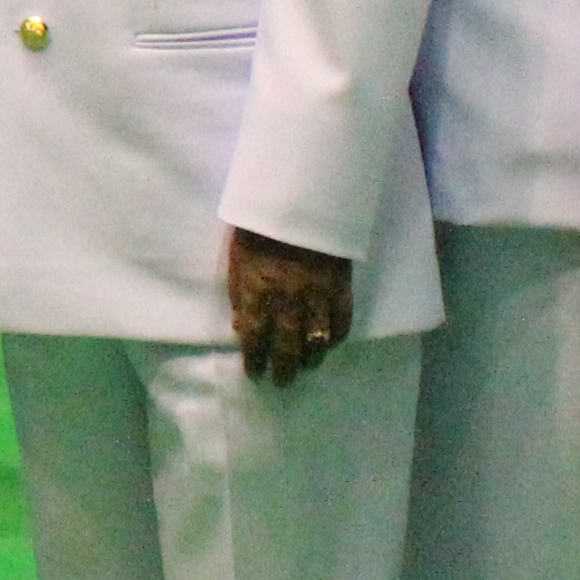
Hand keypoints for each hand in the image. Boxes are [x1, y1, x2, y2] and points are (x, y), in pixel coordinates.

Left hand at [224, 227, 354, 382]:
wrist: (300, 198)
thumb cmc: (259, 225)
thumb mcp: (237, 257)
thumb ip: (239, 292)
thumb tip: (239, 325)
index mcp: (256, 290)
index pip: (253, 336)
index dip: (254, 358)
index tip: (254, 373)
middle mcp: (286, 299)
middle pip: (286, 344)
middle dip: (283, 367)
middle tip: (281, 382)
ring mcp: (316, 294)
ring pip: (316, 339)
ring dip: (311, 357)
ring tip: (307, 367)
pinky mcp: (340, 286)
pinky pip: (342, 320)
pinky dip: (337, 335)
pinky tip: (331, 343)